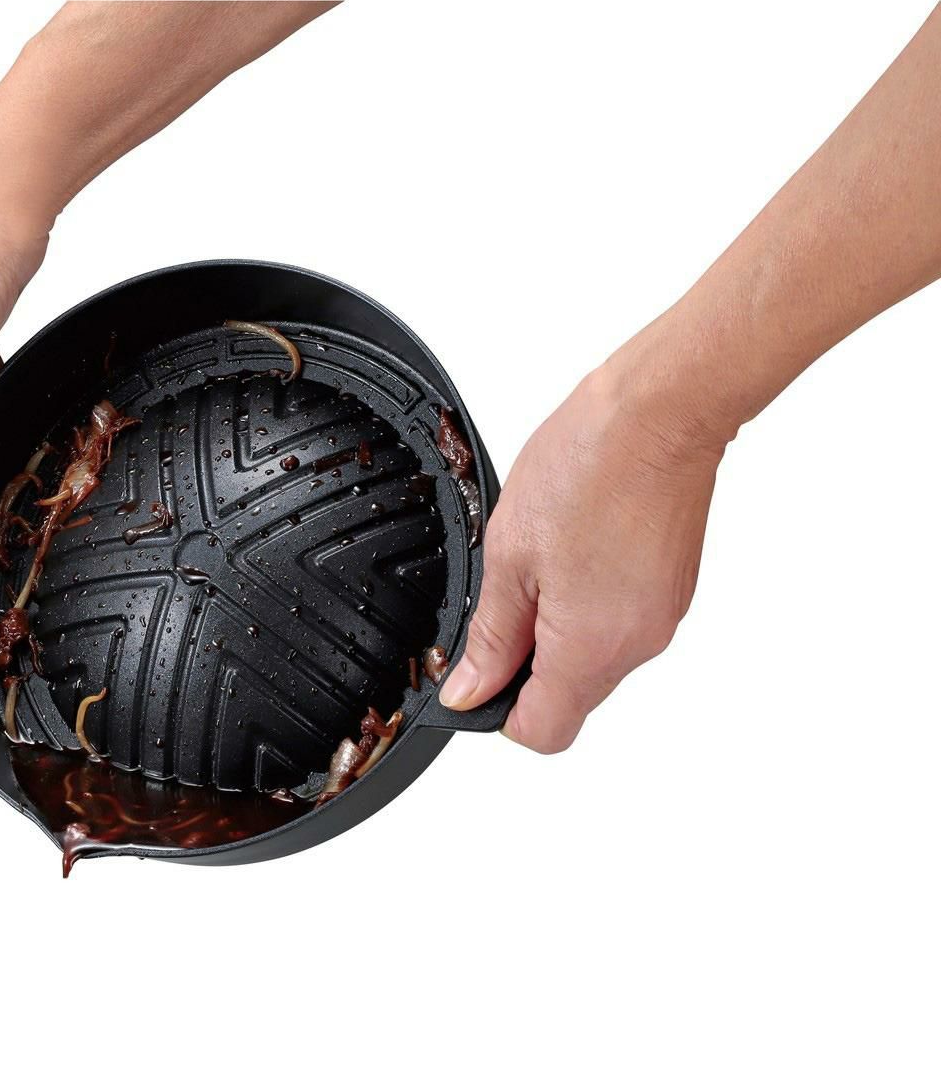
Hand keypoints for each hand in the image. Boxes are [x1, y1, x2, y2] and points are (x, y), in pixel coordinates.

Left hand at [440, 365, 725, 751]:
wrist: (661, 413)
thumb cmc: (588, 465)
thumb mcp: (509, 554)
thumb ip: (491, 635)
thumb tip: (470, 690)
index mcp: (589, 647)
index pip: (543, 732)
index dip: (499, 710)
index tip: (480, 668)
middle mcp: (636, 647)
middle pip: (571, 698)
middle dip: (528, 664)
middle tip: (506, 594)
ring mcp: (662, 619)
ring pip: (596, 660)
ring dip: (559, 630)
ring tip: (543, 560)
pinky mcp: (673, 592)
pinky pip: (621, 624)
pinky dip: (592, 604)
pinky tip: (576, 549)